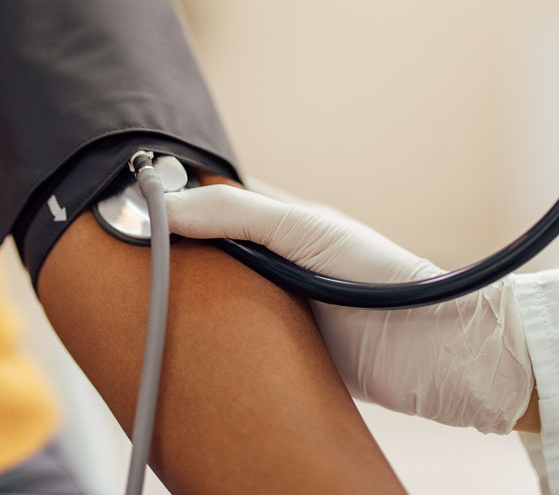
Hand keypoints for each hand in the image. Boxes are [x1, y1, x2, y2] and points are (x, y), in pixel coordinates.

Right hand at [165, 185, 534, 434]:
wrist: (433, 350)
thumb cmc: (379, 275)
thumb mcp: (304, 230)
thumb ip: (236, 213)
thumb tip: (163, 208)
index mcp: (280, 223)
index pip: (211, 206)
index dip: (171, 207)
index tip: (128, 213)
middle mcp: (275, 262)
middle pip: (205, 257)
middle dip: (170, 261)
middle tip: (125, 267)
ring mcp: (278, 308)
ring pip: (214, 302)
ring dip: (185, 306)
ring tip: (141, 307)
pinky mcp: (283, 352)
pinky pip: (233, 345)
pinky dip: (208, 345)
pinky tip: (181, 347)